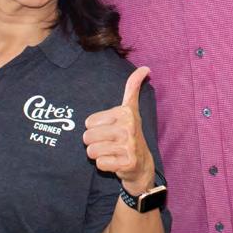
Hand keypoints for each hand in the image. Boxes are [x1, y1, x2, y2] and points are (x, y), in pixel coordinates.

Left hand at [82, 67, 154, 195]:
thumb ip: (133, 87)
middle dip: (94, 143)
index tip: (110, 129)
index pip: (88, 122)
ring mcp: (129, 146)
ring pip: (92, 151)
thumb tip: (145, 68)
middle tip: (109, 143)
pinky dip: (104, 165)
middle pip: (87, 137)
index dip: (95, 128)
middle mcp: (128, 127)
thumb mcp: (131, 109)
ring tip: (111, 152)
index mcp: (126, 112)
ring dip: (98, 155)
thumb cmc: (130, 133)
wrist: (141, 163)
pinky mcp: (127, 163)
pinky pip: (100, 164)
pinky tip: (115, 162)